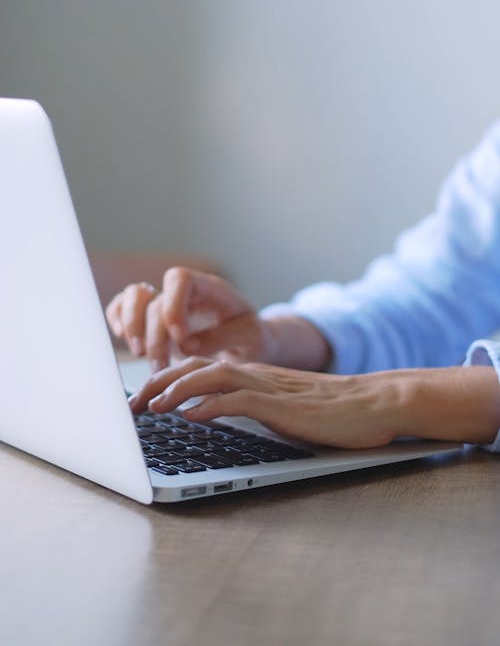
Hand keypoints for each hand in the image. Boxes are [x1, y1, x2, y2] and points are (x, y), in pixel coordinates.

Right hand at [106, 267, 328, 371]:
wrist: (253, 342)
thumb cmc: (254, 336)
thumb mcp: (251, 337)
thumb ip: (222, 338)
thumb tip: (186, 346)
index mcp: (211, 289)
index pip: (180, 279)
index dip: (173, 306)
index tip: (180, 339)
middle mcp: (185, 292)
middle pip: (153, 296)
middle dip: (152, 333)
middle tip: (159, 364)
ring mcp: (168, 303)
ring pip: (133, 298)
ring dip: (132, 327)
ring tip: (141, 355)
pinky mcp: (155, 318)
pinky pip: (125, 308)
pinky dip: (119, 321)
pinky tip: (126, 342)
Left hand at [128, 359, 499, 448]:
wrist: (374, 403)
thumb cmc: (330, 410)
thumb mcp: (281, 405)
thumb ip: (248, 404)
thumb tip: (207, 414)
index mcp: (252, 374)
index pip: (198, 367)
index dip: (165, 378)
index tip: (140, 396)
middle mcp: (255, 374)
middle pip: (194, 366)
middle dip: (157, 382)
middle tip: (131, 403)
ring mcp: (268, 387)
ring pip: (210, 377)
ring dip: (175, 390)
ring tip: (150, 406)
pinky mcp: (282, 405)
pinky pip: (239, 400)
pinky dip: (211, 406)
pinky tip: (191, 416)